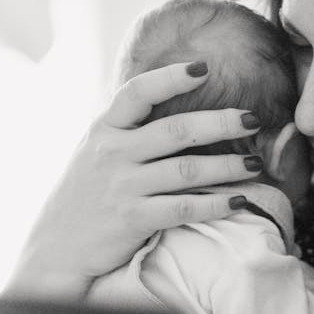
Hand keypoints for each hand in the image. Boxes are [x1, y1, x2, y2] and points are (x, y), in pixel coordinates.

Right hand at [6, 61, 262, 296]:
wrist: (59, 245)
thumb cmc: (87, 195)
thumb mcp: (96, 151)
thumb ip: (126, 129)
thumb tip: (167, 101)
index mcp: (104, 129)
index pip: (138, 92)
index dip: (170, 77)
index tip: (203, 67)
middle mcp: (114, 153)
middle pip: (176, 130)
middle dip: (220, 123)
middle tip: (253, 119)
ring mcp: (124, 186)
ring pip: (186, 170)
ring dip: (227, 166)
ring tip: (255, 164)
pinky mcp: (134, 219)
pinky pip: (184, 208)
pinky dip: (216, 204)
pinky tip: (240, 200)